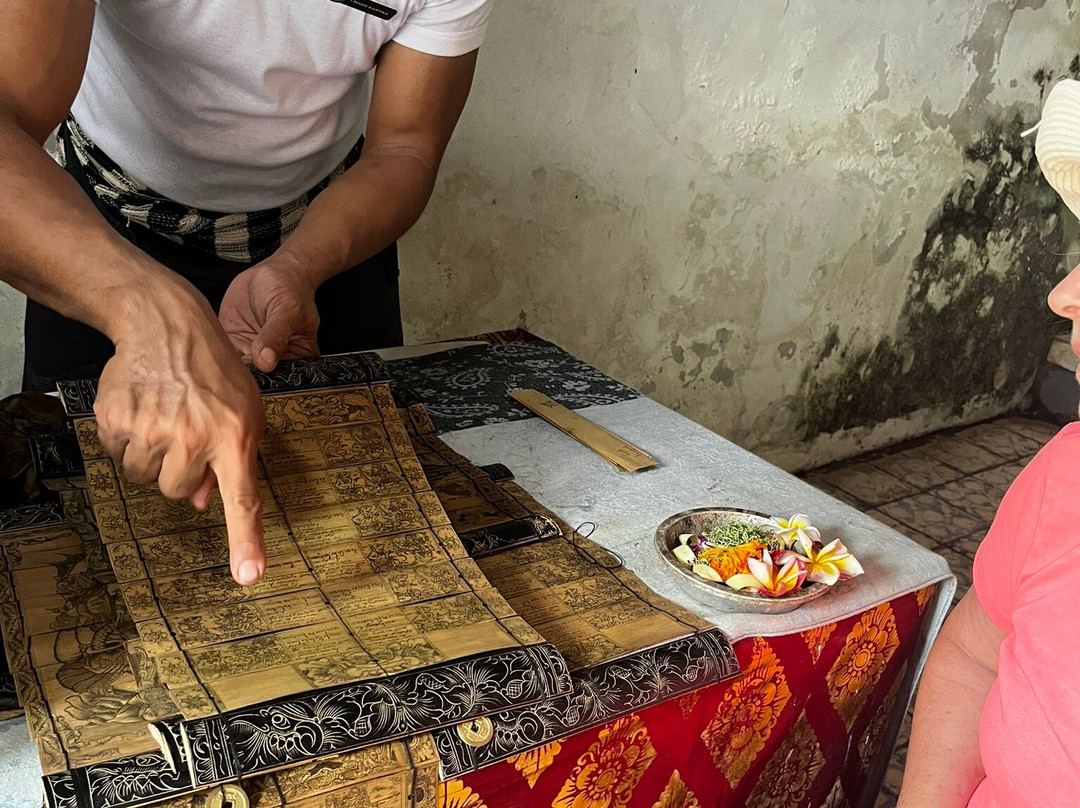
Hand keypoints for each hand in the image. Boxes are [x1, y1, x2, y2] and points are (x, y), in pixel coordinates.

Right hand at [94, 280, 266, 584]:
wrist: (167, 324)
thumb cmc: (214, 372)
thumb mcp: (244, 411)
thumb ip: (233, 459)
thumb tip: (206, 503)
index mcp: (234, 437)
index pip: (242, 500)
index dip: (245, 541)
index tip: (248, 576)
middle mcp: (194, 437)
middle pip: (179, 493)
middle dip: (181, 470)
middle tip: (187, 433)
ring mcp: (152, 429)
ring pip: (144, 477)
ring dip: (152, 455)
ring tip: (165, 415)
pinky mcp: (117, 420)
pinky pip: (117, 454)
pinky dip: (125, 437)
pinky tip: (142, 408)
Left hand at [219, 256, 319, 372]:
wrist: (272, 272)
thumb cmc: (290, 289)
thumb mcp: (287, 310)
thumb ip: (276, 335)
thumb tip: (266, 362)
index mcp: (296, 359)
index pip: (281, 379)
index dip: (267, 382)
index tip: (251, 375)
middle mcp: (273, 361)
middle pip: (257, 380)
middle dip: (242, 377)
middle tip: (232, 366)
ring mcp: (250, 353)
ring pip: (235, 370)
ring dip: (224, 367)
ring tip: (220, 357)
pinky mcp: (232, 343)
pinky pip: (219, 353)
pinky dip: (211, 352)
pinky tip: (207, 348)